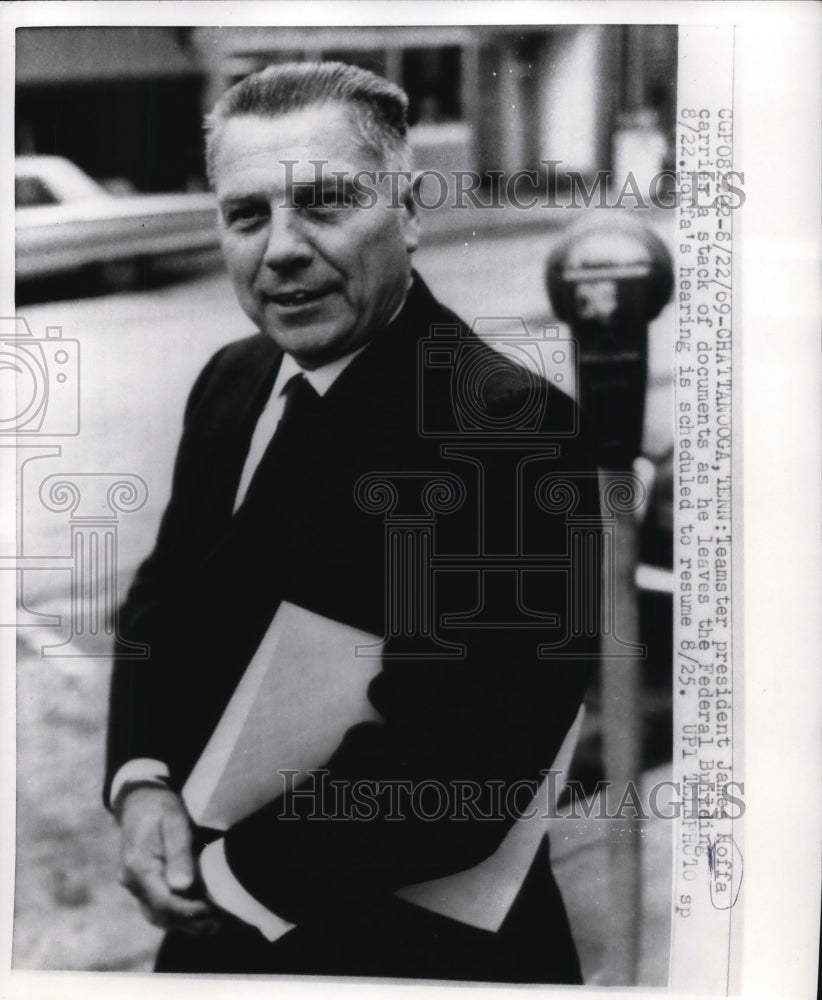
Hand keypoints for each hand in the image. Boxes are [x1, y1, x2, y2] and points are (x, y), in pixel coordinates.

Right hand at [117, 785, 223, 934]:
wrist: (140, 800)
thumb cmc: (161, 807)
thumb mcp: (174, 821)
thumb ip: (179, 853)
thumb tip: (182, 887)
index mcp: (138, 868)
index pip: (164, 902)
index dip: (191, 911)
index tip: (215, 912)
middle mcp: (132, 883)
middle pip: (163, 914)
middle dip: (194, 922)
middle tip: (226, 922)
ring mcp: (135, 887)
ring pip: (161, 917)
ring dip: (189, 924)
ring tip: (220, 923)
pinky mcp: (143, 887)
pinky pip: (160, 909)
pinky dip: (181, 916)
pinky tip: (203, 917)